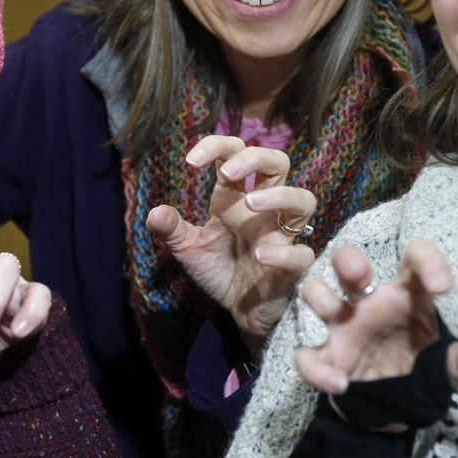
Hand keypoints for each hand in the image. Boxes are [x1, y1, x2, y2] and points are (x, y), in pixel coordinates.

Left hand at [146, 135, 316, 349]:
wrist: (241, 313)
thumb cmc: (221, 271)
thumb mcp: (189, 250)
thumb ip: (172, 231)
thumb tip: (154, 213)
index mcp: (236, 198)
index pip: (236, 154)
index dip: (217, 146)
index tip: (191, 161)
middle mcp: (264, 210)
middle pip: (278, 162)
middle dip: (254, 157)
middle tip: (226, 173)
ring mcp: (281, 236)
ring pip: (303, 199)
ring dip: (279, 195)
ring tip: (250, 203)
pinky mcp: (292, 267)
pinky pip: (302, 254)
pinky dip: (284, 253)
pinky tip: (261, 255)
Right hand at [295, 241, 457, 393]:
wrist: (393, 401)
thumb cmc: (422, 365)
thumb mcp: (450, 364)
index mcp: (406, 295)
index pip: (414, 260)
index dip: (427, 261)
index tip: (443, 287)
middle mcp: (370, 302)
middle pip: (350, 261)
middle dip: (349, 260)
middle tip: (361, 276)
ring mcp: (344, 325)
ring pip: (316, 292)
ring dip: (319, 296)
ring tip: (332, 312)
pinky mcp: (328, 356)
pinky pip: (308, 356)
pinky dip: (317, 369)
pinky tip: (339, 384)